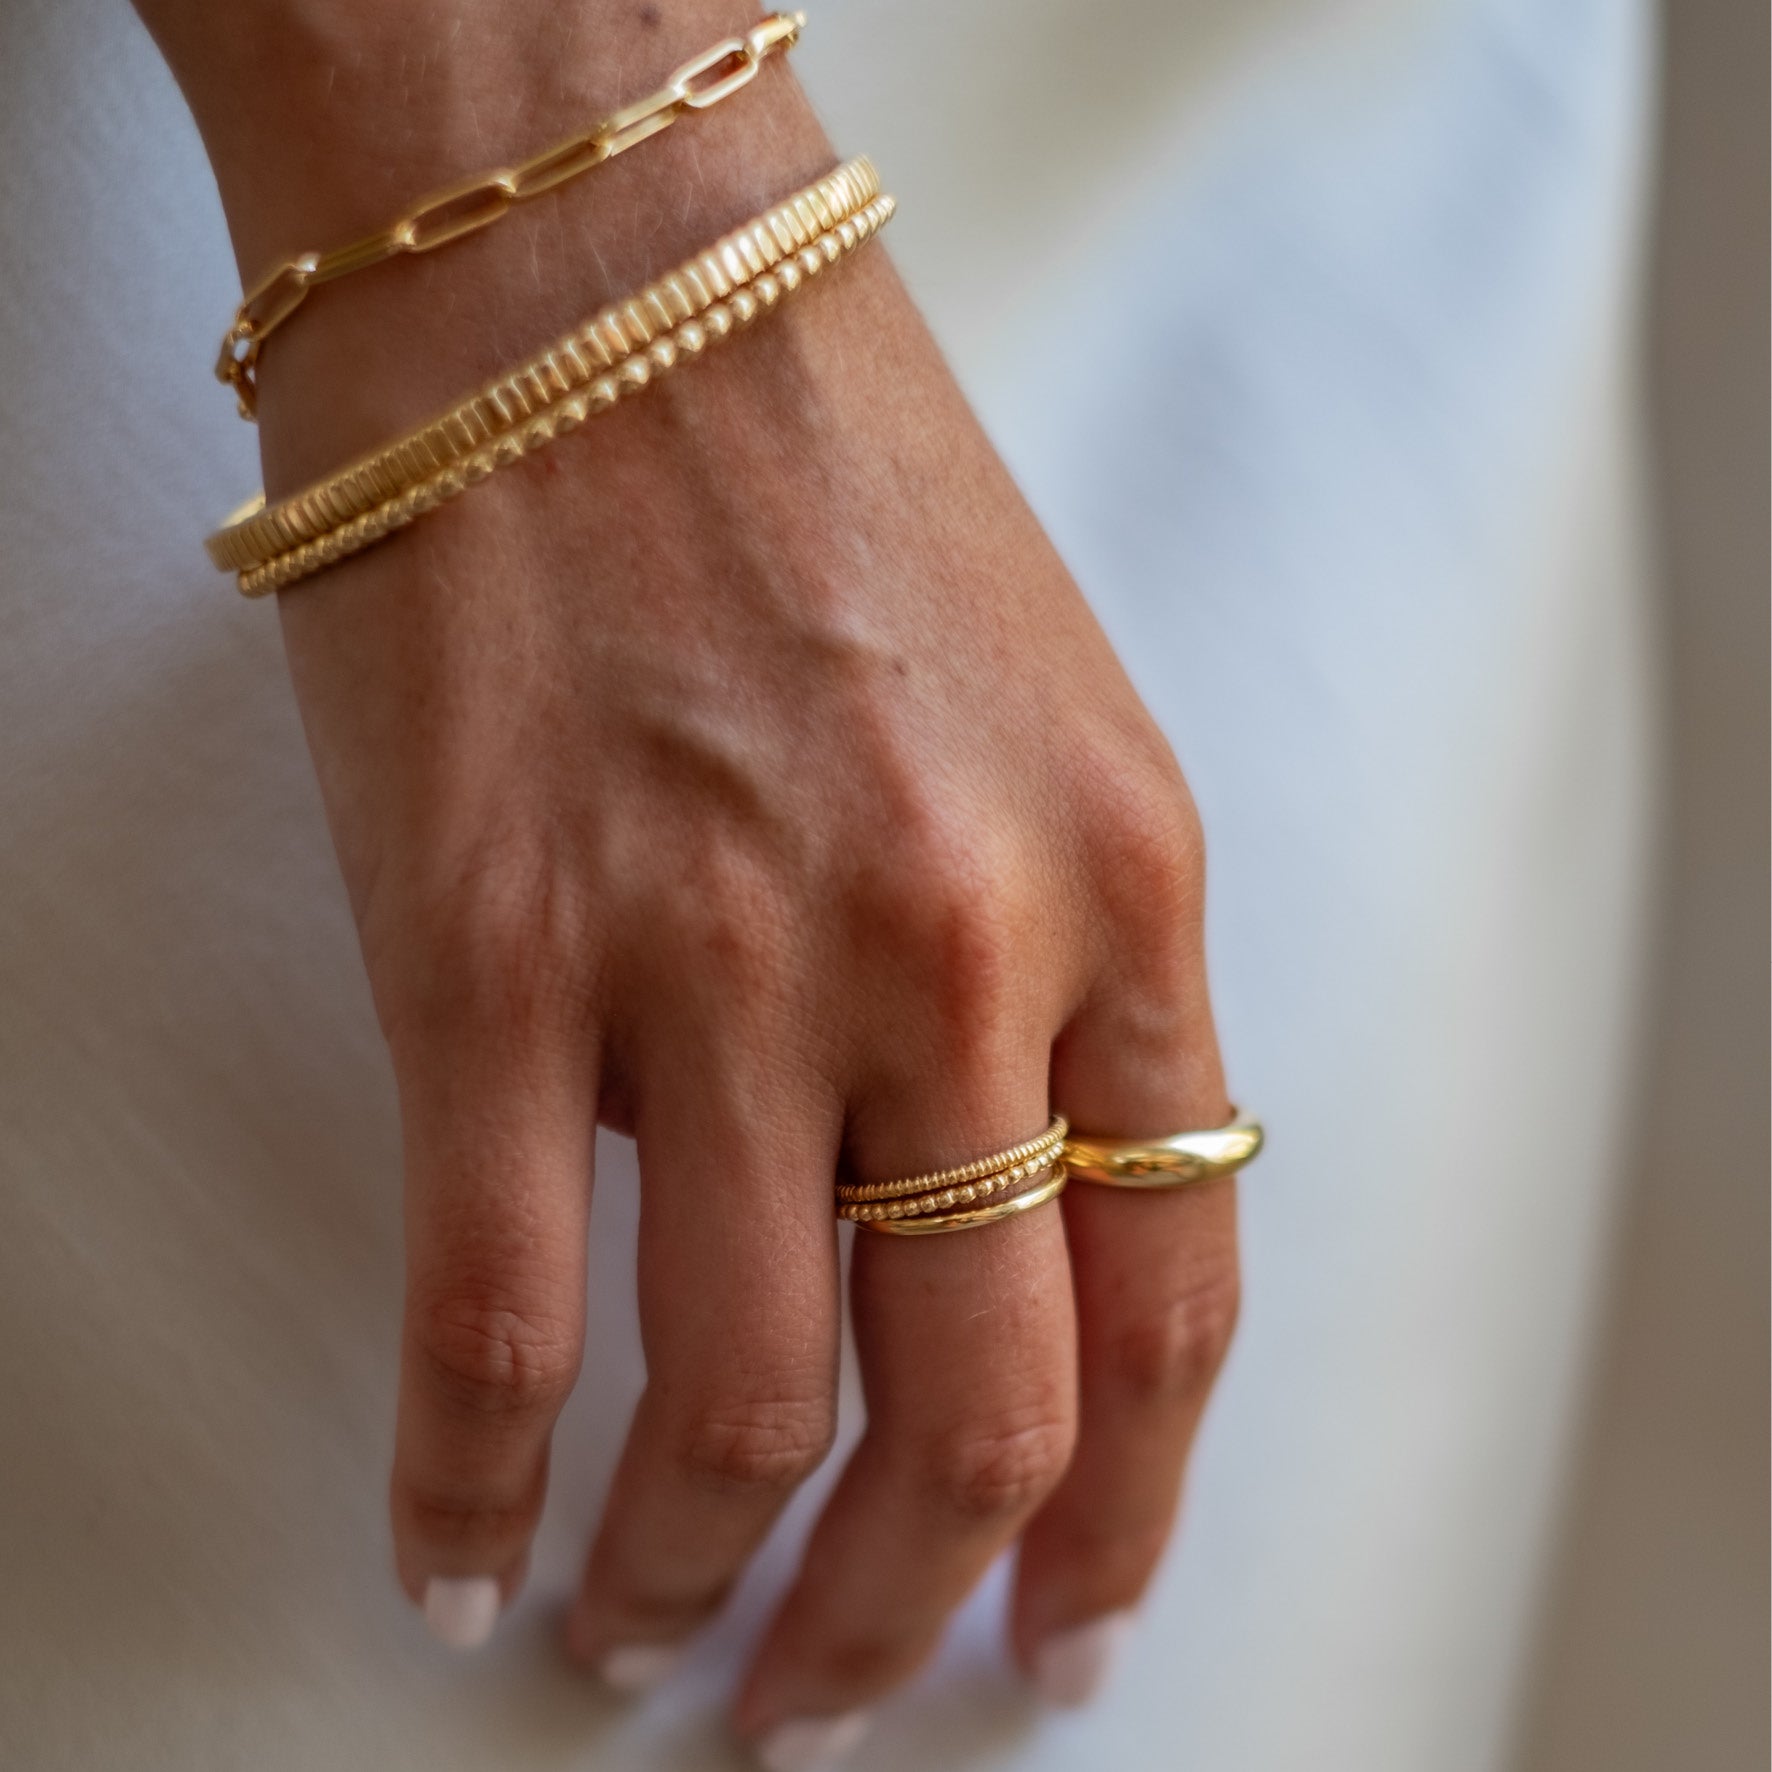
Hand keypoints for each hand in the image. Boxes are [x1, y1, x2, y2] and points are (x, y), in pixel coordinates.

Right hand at [142, 0, 1239, 1749]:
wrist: (599, 287)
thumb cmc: (826, 483)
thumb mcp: (1048, 728)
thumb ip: (1052, 982)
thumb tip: (975, 1216)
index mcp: (1122, 894)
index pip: (1176, 1304)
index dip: (1126, 1519)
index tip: (1063, 1632)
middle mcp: (949, 950)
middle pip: (980, 1412)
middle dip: (905, 1616)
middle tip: (833, 1697)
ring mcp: (718, 964)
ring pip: (745, 1407)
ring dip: (692, 1579)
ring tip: (641, 1639)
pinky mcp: (493, 958)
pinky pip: (493, 1314)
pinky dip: (469, 1473)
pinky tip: (459, 1543)